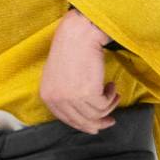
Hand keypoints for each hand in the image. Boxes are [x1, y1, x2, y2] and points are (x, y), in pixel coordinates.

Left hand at [40, 8, 119, 133]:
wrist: (78, 34)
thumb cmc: (70, 49)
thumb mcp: (59, 76)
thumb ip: (65, 95)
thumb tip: (84, 116)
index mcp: (46, 95)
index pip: (66, 119)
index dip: (83, 123)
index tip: (95, 125)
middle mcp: (56, 99)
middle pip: (82, 122)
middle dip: (98, 123)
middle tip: (110, 120)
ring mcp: (71, 97)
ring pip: (96, 115)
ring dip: (108, 106)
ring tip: (112, 94)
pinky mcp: (88, 93)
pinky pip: (104, 105)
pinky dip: (111, 98)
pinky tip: (111, 86)